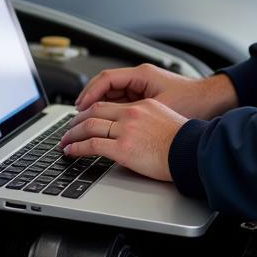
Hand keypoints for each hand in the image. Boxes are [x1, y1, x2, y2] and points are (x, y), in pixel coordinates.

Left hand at [59, 99, 186, 181]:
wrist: (191, 152)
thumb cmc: (183, 141)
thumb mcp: (163, 120)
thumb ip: (144, 121)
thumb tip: (132, 131)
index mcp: (141, 106)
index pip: (107, 104)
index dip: (90, 111)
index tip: (82, 118)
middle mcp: (131, 114)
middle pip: (94, 112)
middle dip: (76, 122)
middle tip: (68, 130)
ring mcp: (126, 131)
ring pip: (89, 127)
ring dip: (72, 135)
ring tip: (64, 142)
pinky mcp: (123, 149)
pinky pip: (92, 145)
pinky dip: (77, 148)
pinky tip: (70, 152)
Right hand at [75, 63, 237, 119]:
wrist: (213, 101)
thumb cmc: (192, 102)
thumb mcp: (159, 109)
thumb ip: (133, 113)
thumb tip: (110, 122)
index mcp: (142, 75)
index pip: (106, 79)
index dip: (89, 93)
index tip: (79, 107)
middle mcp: (141, 78)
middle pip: (106, 86)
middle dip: (90, 100)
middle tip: (77, 117)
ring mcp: (144, 86)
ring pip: (113, 94)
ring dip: (99, 106)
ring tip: (87, 121)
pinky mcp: (147, 97)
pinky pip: (123, 101)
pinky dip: (112, 110)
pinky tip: (106, 123)